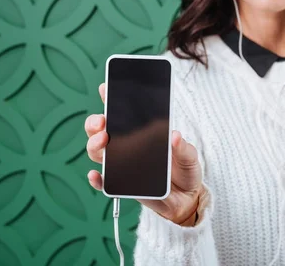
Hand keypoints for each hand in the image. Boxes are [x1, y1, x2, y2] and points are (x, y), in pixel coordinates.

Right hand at [85, 83, 203, 225]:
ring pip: (98, 153)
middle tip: (102, 122)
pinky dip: (96, 180)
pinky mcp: (122, 186)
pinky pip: (103, 184)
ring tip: (102, 141)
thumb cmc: (185, 169)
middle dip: (95, 123)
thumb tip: (175, 136)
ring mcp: (122, 166)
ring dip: (94, 146)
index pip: (121, 114)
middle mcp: (126, 147)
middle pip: (100, 131)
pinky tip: (96, 175)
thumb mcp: (189, 156)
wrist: (187, 198)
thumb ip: (183, 148)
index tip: (105, 88)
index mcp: (141, 133)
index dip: (110, 99)